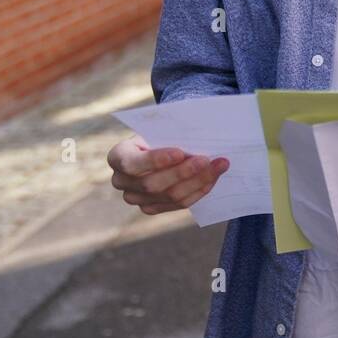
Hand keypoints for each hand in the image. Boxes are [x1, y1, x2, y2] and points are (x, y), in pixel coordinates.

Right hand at [108, 134, 229, 214]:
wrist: (155, 147)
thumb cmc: (156, 134)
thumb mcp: (157, 129)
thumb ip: (169, 134)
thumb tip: (198, 138)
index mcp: (118, 156)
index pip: (132, 163)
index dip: (156, 160)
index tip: (179, 152)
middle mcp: (121, 181)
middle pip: (153, 184)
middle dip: (183, 172)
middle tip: (207, 159)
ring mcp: (135, 198)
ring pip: (169, 196)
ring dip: (198, 181)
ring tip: (219, 166)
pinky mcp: (152, 208)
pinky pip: (178, 204)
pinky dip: (198, 191)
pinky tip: (212, 178)